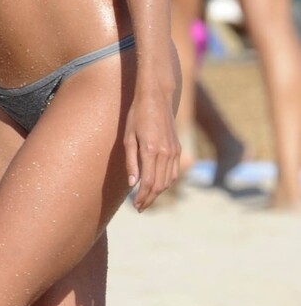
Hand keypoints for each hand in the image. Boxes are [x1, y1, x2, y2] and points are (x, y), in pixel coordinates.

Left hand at [124, 84, 180, 210]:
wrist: (157, 98)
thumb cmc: (137, 115)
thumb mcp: (128, 137)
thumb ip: (131, 162)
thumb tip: (133, 184)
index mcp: (151, 151)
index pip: (148, 183)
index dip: (142, 197)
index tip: (136, 206)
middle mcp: (165, 153)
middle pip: (159, 185)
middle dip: (150, 199)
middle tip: (139, 207)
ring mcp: (174, 151)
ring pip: (168, 181)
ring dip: (158, 193)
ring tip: (146, 199)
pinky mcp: (178, 148)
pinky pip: (174, 172)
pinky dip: (167, 182)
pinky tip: (157, 186)